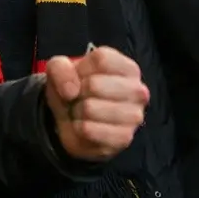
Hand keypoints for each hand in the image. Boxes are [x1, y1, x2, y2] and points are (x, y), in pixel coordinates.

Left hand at [44, 47, 149, 161]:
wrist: (75, 124)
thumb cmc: (75, 90)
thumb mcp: (61, 70)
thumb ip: (60, 68)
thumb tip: (70, 91)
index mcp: (128, 67)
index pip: (102, 60)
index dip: (81, 69)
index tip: (79, 77)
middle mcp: (138, 90)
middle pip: (94, 84)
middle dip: (78, 93)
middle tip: (80, 98)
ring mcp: (134, 115)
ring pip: (90, 108)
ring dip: (78, 111)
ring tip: (83, 112)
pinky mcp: (124, 138)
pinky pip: (88, 130)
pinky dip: (79, 128)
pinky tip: (86, 127)